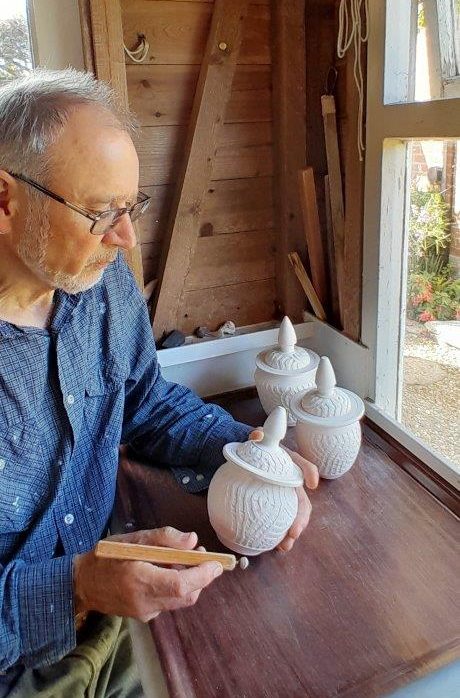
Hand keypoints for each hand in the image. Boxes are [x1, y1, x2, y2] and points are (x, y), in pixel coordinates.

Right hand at [73, 527, 222, 622]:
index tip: (216, 563)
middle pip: (185, 596)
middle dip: (201, 577)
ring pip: (179, 601)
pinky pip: (168, 603)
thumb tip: (192, 540)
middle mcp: (144, 601)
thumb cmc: (108, 556)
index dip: (203, 575)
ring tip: (183, 560)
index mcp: (140, 579)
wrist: (82, 584)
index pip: (181, 584)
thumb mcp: (133, 539)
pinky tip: (165, 572)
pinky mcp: (144, 617)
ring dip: (189, 582)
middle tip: (201, 554)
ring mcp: (144, 612)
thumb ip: (164, 538)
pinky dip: (175, 588)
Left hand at [249, 428, 318, 551]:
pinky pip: (279, 521)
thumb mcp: (254, 438)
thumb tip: (257, 435)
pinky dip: (278, 534)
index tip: (312, 484)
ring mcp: (283, 496)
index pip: (303, 465)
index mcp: (289, 463)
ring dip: (292, 532)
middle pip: (302, 501)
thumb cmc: (253, 447)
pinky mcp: (274, 506)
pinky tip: (272, 546)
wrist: (244, 457)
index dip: (309, 472)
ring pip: (293, 516)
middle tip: (294, 533)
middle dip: (301, 519)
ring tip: (284, 547)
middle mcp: (290, 482)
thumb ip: (256, 435)